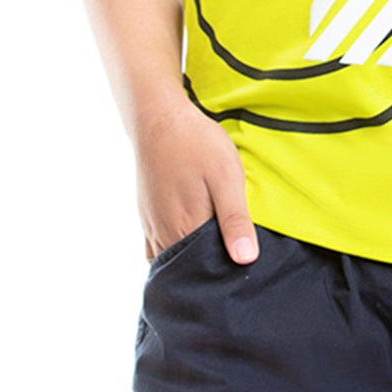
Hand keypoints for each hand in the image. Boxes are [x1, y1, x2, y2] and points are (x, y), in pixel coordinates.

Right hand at [135, 97, 260, 265]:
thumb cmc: (197, 144)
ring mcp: (152, 224)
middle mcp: (164, 232)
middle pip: (186, 268)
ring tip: (213, 258)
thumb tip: (245, 260)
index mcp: (186, 227)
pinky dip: (172, 253)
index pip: (206, 269)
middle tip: (230, 268)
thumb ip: (234, 220)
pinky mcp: (147, 214)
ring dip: (189, 264)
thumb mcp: (226, 177)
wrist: (159, 117)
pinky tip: (189, 244)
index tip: (241, 274)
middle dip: (206, 273)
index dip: (224, 274)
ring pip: (170, 259)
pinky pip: (156, 247)